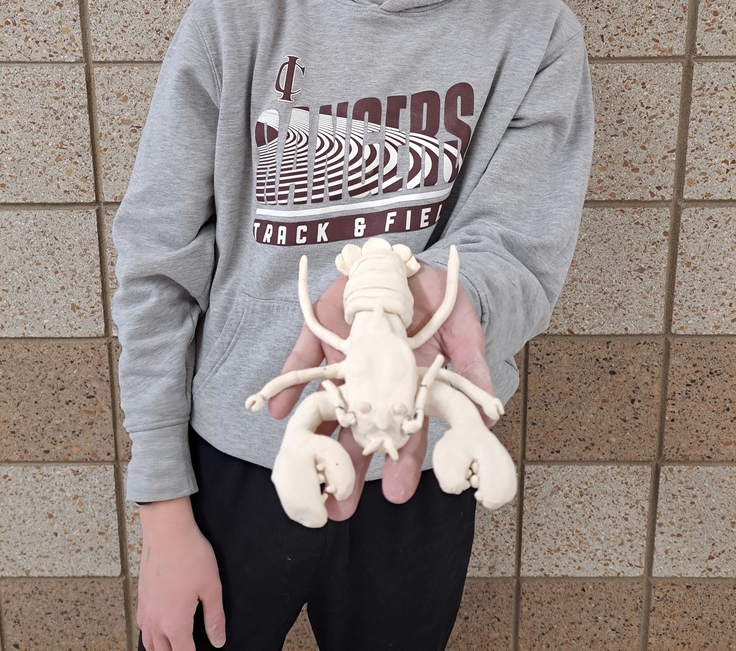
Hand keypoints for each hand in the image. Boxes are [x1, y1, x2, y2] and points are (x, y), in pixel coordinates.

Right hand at [137, 497, 225, 649]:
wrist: (167, 531)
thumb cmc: (191, 555)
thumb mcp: (211, 587)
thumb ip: (214, 617)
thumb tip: (218, 641)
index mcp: (175, 624)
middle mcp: (156, 622)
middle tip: (189, 647)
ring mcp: (146, 611)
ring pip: (150, 645)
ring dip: (162, 650)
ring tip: (175, 646)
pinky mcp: (141, 598)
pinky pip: (143, 629)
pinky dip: (151, 637)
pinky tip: (159, 631)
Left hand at [268, 260, 493, 518]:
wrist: (407, 261)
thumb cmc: (439, 301)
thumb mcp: (463, 331)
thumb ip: (471, 369)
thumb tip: (491, 415)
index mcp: (408, 387)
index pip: (406, 432)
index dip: (402, 461)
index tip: (398, 494)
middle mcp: (375, 380)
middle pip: (362, 430)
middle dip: (351, 467)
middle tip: (339, 508)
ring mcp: (347, 360)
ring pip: (329, 405)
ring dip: (315, 438)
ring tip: (303, 472)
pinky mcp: (324, 334)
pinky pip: (303, 360)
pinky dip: (289, 384)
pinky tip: (279, 411)